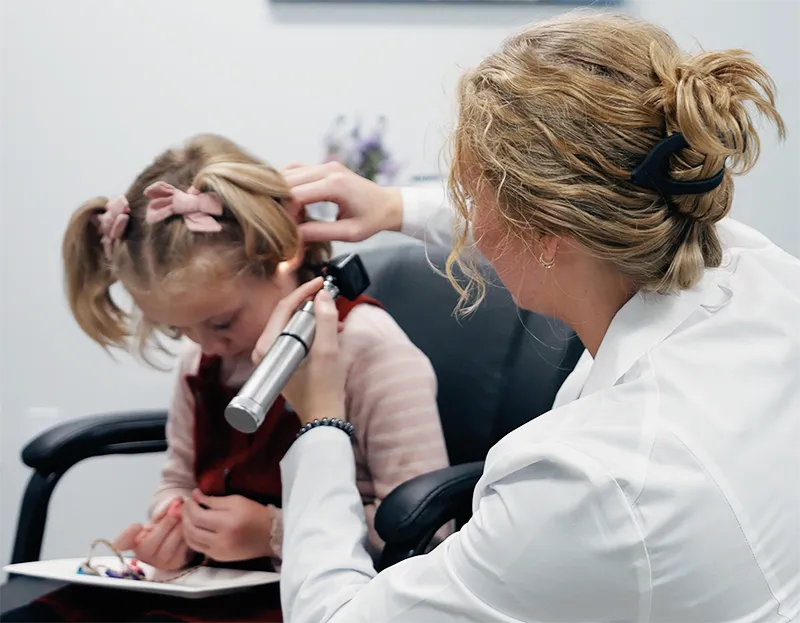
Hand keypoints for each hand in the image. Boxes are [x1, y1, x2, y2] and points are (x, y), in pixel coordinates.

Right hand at [113, 497, 191, 571]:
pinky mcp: (175, 563)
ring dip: (179, 528)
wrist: (177, 539)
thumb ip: (164, 511)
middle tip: (178, 509)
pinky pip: (181, 549)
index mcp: (134, 542)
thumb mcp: (160, 518)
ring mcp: (159, 562)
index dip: (126, 537)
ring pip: (168, 547)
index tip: (136, 525)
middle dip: (166, 524)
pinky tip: (191, 525)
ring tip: (186, 515)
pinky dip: (187, 535)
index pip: (121, 544)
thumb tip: (176, 502)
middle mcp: (143, 555)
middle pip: (150, 544)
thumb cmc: (163, 528)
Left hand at [181, 490, 273, 561]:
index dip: (190, 507)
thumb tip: (195, 495)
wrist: (270, 535)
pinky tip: (194, 529)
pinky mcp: (219, 558)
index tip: (189, 498)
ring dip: (185, 529)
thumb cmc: (254, 513)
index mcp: (226, 524)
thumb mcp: (236, 501)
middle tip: (186, 507)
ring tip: (188, 517)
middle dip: (185, 517)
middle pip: (191, 530)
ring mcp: (218, 552)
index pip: (197, 516)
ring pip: (191, 541)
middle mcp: (220, 541)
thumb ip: (213, 500)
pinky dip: (192, 538)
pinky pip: (198, 549)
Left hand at [252, 278, 345, 423]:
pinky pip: (295, 336)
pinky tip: (329, 332)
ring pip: (292, 324)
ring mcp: (273, 356)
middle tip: (328, 297)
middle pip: (286, 314)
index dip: (304, 292)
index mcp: (269, 347)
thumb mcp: (328, 352)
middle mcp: (265, 351)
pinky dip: (311, 330)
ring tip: (334, 319)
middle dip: (309, 304)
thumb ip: (325, 320)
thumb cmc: (323, 390)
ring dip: (313, 318)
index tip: (322, 283)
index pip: (284, 308)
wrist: (323, 419)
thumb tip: (323, 295)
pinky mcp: (282, 361)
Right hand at [281, 161, 402, 242]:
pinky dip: (287, 184)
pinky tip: (290, 201)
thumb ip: (320, 233)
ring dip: (282, 193)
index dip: (287, 214)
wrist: (388, 204)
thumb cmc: (372, 220)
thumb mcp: (349, 233)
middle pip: (288, 182)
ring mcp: (325, 165)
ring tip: (289, 213)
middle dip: (282, 203)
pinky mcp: (323, 166)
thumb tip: (293, 236)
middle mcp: (328, 169)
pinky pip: (296, 170)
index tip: (290, 230)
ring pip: (288, 173)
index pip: (296, 195)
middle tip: (286, 223)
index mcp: (335, 185)